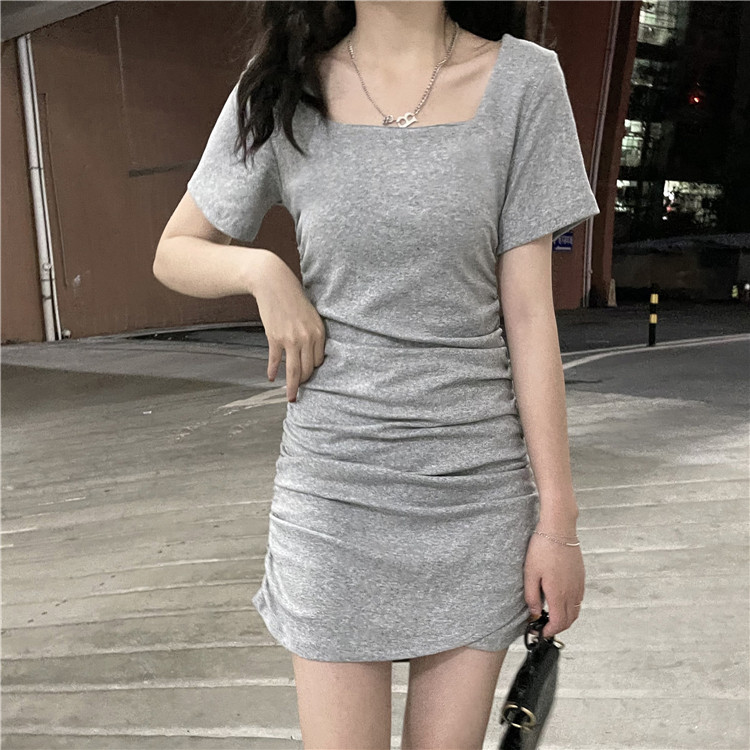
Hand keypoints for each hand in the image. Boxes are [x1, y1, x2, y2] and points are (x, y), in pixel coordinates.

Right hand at [254, 257, 326, 402]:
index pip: (318, 361)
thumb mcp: (310, 315)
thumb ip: (312, 334)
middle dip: (303, 382)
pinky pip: (275, 360)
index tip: (307, 375)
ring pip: (293, 371)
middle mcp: (306, 338)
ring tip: (290, 397)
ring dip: (291, 387)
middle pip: (306, 369)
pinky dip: (272, 370)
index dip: (312, 370)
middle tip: (298, 391)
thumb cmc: (293, 298)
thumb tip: (310, 353)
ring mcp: (290, 339)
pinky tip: (271, 377)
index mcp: (319, 332)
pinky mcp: (275, 338)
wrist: (274, 283)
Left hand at [523, 529, 584, 638]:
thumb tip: (535, 613)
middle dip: (558, 627)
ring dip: (566, 617)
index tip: (541, 632)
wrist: (559, 530)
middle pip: (570, 620)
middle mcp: (572, 592)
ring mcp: (579, 584)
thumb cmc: (542, 548)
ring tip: (551, 614)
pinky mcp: (581, 577)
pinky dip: (571, 606)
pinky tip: (560, 600)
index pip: (559, 622)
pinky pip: (579, 599)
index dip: (550, 631)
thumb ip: (531, 596)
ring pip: (576, 610)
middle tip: (545, 626)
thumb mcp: (530, 573)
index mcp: (558, 593)